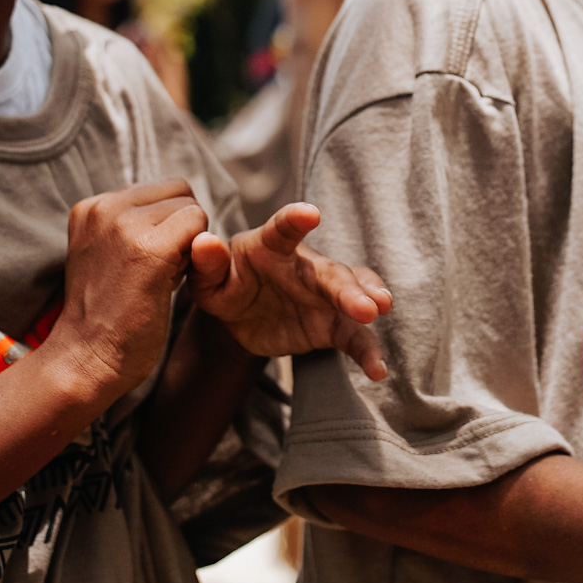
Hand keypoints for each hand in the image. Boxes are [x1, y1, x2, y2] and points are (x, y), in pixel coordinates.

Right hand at [49, 180, 211, 403]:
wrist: (85, 360)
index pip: (159, 190)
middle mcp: (105, 207)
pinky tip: (170, 284)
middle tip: (159, 270)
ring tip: (159, 278)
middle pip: (179, 192)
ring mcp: (125, 225)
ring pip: (192, 209)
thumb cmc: (104, 317)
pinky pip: (199, 227)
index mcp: (92, 207)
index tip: (150, 260)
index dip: (168, 223)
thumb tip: (181, 208)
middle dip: (182, 228)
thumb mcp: (104, 254)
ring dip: (190, 243)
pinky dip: (196, 257)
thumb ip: (132, 226)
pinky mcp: (149, 249)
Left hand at [187, 204, 391, 380]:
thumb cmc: (226, 284)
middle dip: (348, 287)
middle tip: (368, 303)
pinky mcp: (331, 324)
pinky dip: (368, 350)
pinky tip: (377, 369)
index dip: (294, 220)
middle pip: (329, 271)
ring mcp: (324, 294)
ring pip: (352, 295)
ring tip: (379, 312)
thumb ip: (207, 263)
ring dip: (367, 302)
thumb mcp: (208, 279)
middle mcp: (305, 265)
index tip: (309, 214)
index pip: (282, 230)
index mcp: (271, 246)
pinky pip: (354, 336)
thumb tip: (204, 243)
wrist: (240, 318)